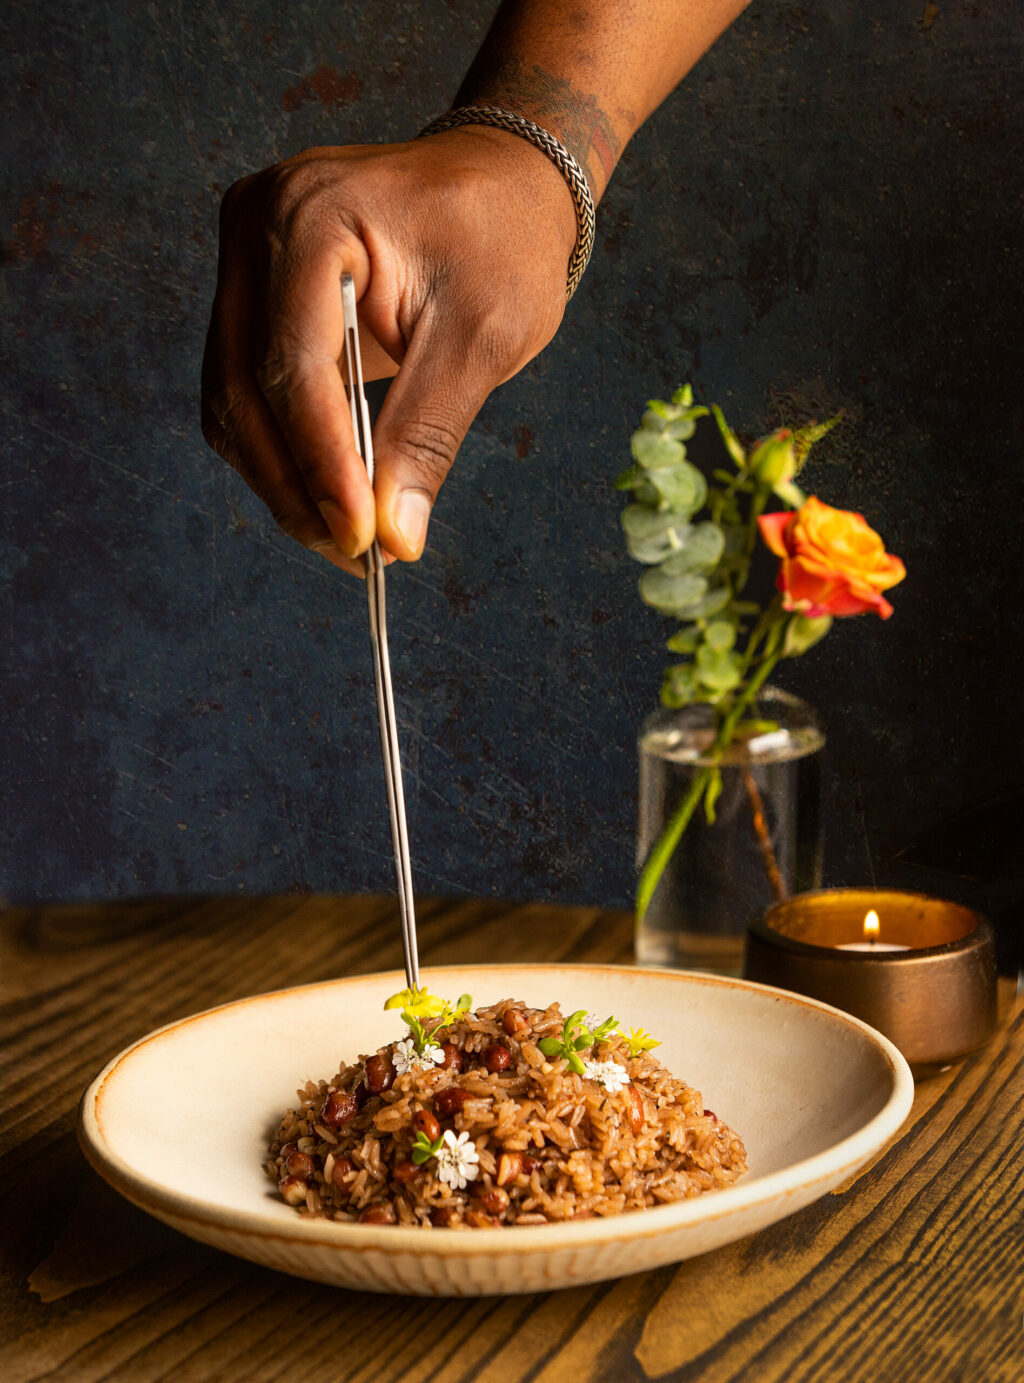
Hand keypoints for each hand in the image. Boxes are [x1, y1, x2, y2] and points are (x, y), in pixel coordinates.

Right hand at [201, 129, 576, 574]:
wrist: (497, 185)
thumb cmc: (502, 241)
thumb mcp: (485, 335)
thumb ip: (430, 433)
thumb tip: (394, 536)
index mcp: (312, 214)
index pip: (293, 363)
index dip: (322, 464)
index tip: (362, 540)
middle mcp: (256, 227)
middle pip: (246, 390)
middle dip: (298, 487)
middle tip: (356, 555)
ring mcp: (244, 260)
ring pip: (234, 403)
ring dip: (285, 482)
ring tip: (350, 537)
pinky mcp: (252, 294)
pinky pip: (246, 392)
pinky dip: (285, 453)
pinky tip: (333, 493)